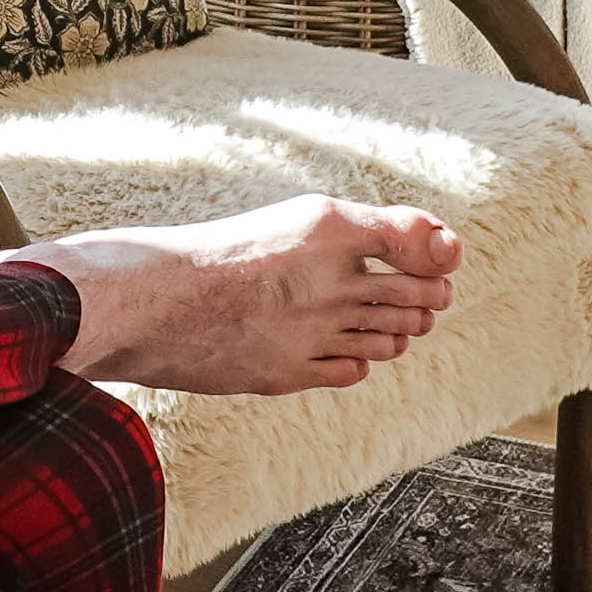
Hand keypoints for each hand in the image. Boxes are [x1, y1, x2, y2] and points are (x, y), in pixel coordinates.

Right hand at [0, 195, 461, 396]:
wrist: (146, 301)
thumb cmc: (215, 255)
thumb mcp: (297, 220)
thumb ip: (372, 229)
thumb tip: (445, 245)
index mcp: (326, 228)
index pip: (422, 243)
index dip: (440, 256)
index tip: (439, 261)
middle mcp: (326, 281)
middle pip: (413, 297)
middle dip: (427, 298)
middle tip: (428, 296)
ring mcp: (308, 331)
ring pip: (388, 338)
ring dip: (399, 331)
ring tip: (394, 322)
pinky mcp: (286, 371)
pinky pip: (351, 371)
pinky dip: (360, 361)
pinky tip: (350, 351)